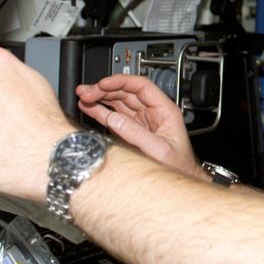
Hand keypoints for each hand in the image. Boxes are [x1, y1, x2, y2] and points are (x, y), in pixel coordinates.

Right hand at [75, 74, 197, 176]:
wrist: (179, 181)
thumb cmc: (179, 167)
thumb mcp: (159, 150)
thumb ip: (137, 135)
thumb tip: (114, 120)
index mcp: (165, 111)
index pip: (141, 87)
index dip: (121, 82)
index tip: (103, 83)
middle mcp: (153, 113)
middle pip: (126, 93)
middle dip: (105, 90)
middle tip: (87, 92)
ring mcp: (141, 122)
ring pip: (118, 103)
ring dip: (100, 98)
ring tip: (83, 96)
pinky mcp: (132, 132)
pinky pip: (114, 117)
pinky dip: (100, 111)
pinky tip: (89, 107)